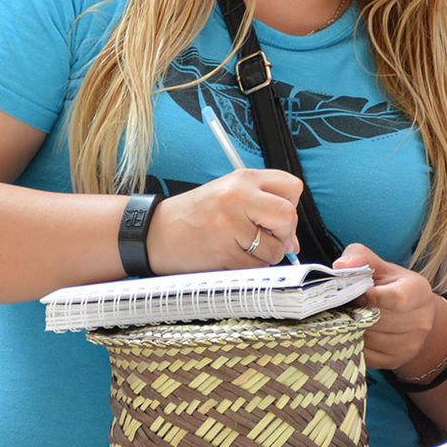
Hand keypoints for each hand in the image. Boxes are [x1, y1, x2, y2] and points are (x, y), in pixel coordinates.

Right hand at [147, 169, 303, 272]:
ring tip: (240, 247)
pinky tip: (230, 256)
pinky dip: (249, 266)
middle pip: (288, 215)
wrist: (153, 234)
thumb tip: (292, 240)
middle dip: (284, 233)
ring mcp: (232, 225)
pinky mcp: (226, 253)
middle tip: (266, 237)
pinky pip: (257, 266)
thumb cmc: (192, 216)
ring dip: (265, 255)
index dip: (290, 206)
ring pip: (275, 248)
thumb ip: (262, 207)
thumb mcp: (227, 194)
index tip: (277, 218)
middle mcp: (238, 197)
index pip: (292, 187)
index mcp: (242, 179)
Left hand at [336, 241, 440, 370]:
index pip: (398, 299)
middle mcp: (421, 321)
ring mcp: (410, 345)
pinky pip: (366, 354)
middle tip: (352, 304)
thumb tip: (340, 266)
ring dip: (355, 327)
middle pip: (379, 320)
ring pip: (370, 338)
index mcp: (420, 292)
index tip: (361, 293)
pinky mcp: (395, 361)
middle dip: (359, 311)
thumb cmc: (390, 286)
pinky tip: (357, 331)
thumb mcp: (379, 266)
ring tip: (354, 316)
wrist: (411, 317)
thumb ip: (360, 257)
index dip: (372, 296)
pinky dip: (355, 342)